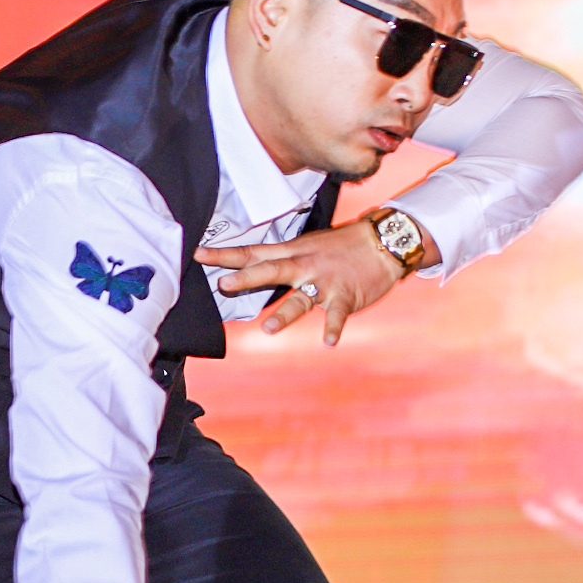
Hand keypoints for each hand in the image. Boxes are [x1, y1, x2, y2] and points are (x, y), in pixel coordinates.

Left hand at [195, 218, 416, 346]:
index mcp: (291, 253)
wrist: (383, 241)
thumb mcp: (307, 245)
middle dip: (247, 278)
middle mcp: (304, 265)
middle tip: (224, 285)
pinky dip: (333, 328)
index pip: (253, 253)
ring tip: (267, 329)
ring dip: (284, 314)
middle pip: (271, 271)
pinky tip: (329, 341)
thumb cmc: (340, 246)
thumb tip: (248, 265)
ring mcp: (324, 281)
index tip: (199, 255)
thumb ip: (279, 258)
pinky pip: (337, 314)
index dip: (226, 255)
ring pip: (301, 298)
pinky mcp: (345, 296)